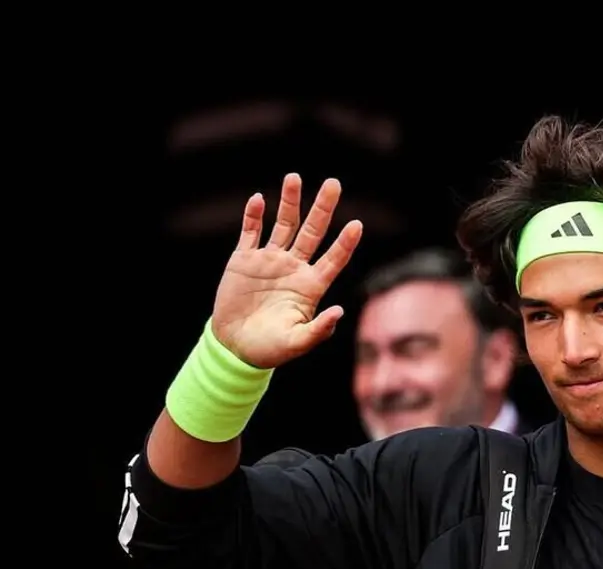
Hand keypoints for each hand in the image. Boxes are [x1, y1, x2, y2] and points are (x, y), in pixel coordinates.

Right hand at [211, 174, 361, 367]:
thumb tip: (338, 312)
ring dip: (289, 202)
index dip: (345, 243)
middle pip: (312, 232)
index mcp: (311, 286)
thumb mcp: (297, 343)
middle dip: (322, 208)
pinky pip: (250, 232)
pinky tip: (259, 199)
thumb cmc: (271, 348)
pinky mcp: (244, 260)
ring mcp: (269, 261)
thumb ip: (319, 330)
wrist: (236, 347)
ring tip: (295, 178)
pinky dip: (253, 216)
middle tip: (334, 183)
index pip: (334, 259)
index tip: (357, 224)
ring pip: (283, 224)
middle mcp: (294, 268)